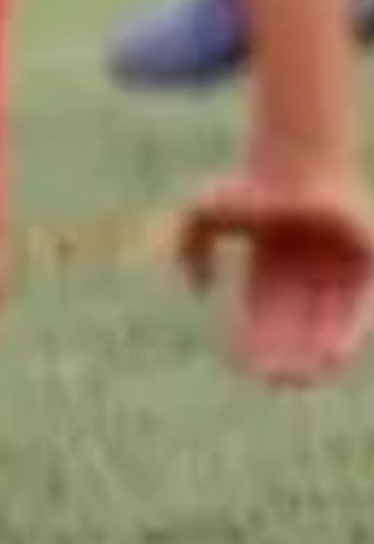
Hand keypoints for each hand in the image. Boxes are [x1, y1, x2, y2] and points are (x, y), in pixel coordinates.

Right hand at [175, 164, 373, 383]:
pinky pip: (361, 309)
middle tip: (276, 381)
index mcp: (271, 272)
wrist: (297, 162)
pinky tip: (335, 356)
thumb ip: (188, 249)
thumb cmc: (250, 186)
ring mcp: (337, 272)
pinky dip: (349, 333)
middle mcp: (305, 277)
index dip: (255, 346)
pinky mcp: (366, 267)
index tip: (245, 367)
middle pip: (297, 330)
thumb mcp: (202, 215)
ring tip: (305, 377)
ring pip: (330, 325)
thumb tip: (198, 289)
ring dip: (320, 356)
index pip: (263, 321)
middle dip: (288, 359)